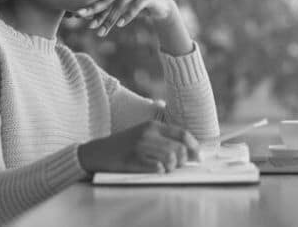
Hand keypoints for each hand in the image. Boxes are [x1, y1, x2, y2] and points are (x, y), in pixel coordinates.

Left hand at [75, 0, 176, 36]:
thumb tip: (90, 23)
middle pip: (109, 0)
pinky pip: (136, 6)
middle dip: (97, 13)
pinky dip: (127, 15)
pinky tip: (120, 24)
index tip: (79, 16)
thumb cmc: (138, 8)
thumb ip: (109, 13)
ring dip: (111, 19)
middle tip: (87, 23)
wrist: (161, 6)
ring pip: (121, 5)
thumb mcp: (123, 10)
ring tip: (102, 32)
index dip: (92, 8)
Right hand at [77, 120, 199, 172]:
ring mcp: (140, 146)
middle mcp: (148, 134)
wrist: (98, 152)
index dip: (194, 147)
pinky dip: (160, 171)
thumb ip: (164, 139)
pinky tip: (155, 170)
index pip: (182, 134)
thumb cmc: (125, 145)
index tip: (199, 157)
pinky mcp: (133, 159)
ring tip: (165, 169)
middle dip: (182, 161)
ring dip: (171, 167)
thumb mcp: (143, 134)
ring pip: (170, 159)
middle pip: (179, 149)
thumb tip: (189, 152)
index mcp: (153, 125)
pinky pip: (157, 168)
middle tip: (177, 166)